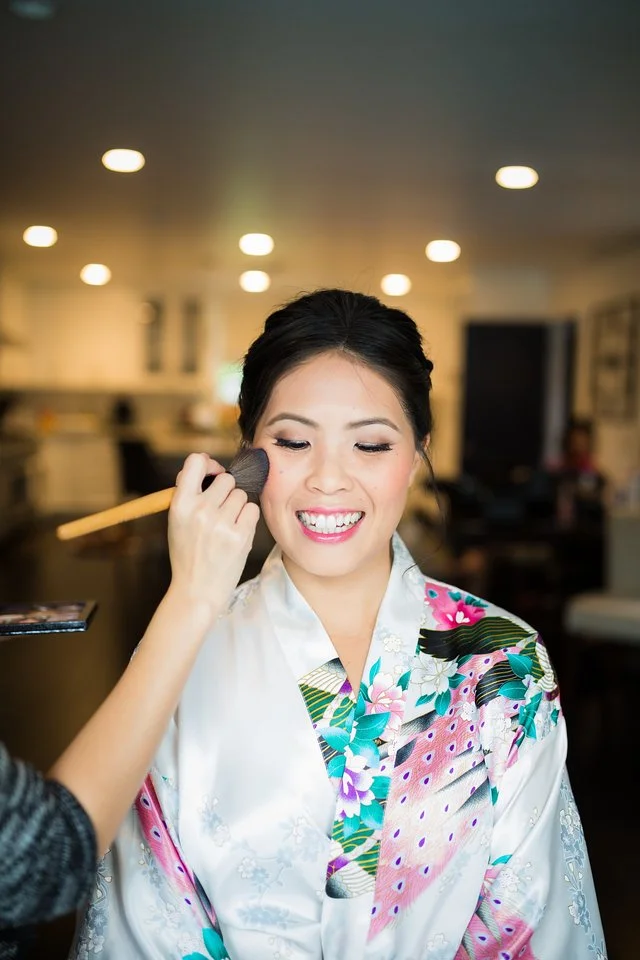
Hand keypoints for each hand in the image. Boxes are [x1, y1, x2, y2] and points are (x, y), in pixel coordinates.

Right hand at [166, 452, 259, 622]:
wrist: (196, 590)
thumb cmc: (188, 553)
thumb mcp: (177, 521)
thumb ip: (190, 493)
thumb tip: (209, 465)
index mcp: (180, 504)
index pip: (195, 461)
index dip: (208, 464)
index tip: (211, 475)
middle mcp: (200, 510)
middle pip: (227, 479)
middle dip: (227, 492)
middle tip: (220, 511)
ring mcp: (221, 522)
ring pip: (242, 495)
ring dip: (238, 507)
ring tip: (226, 526)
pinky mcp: (240, 535)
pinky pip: (252, 509)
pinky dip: (248, 519)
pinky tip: (236, 532)